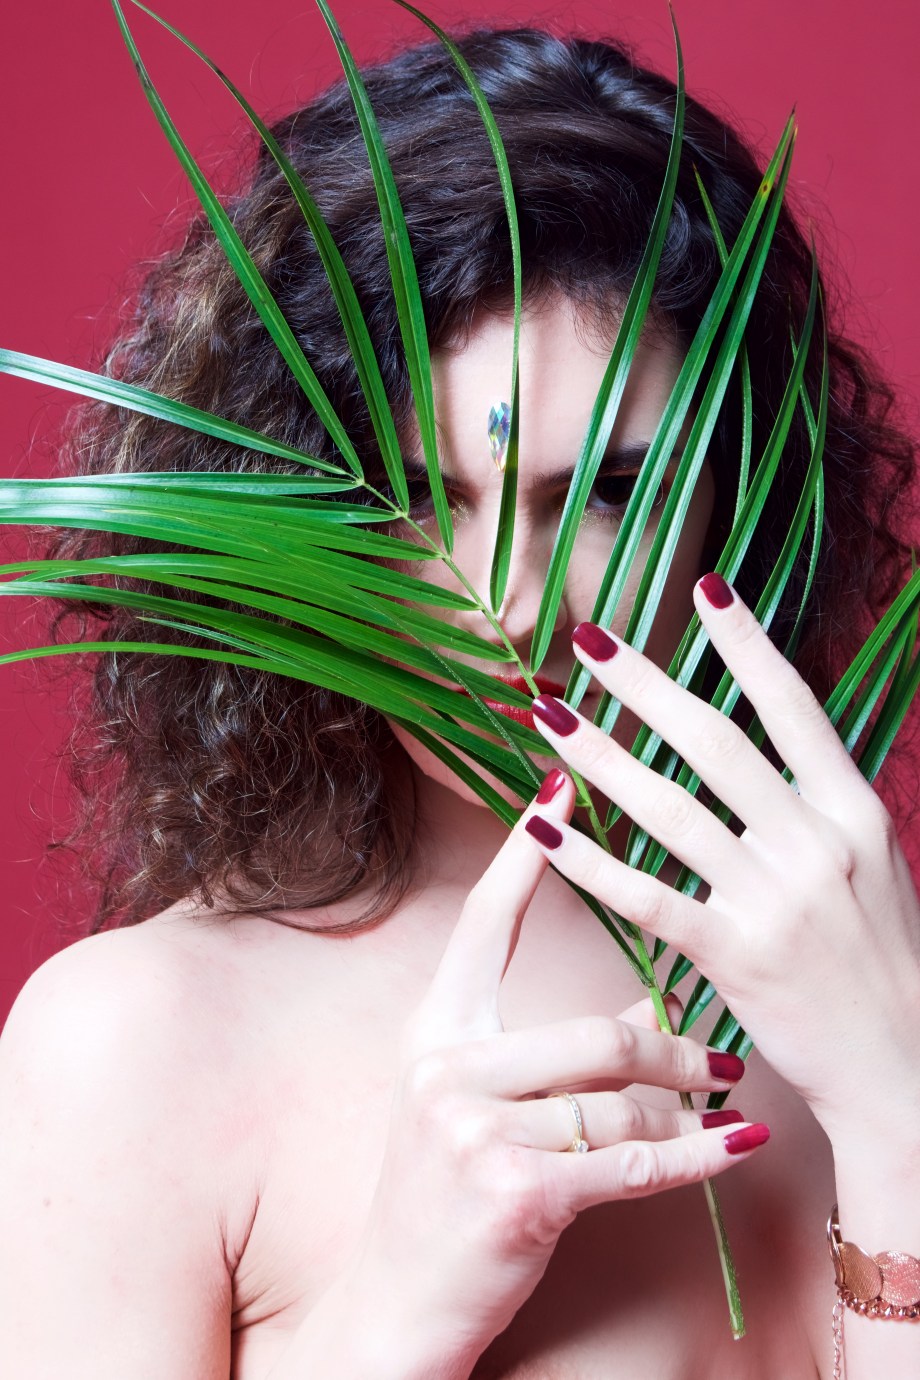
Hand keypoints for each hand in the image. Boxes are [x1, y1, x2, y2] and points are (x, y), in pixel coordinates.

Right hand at [345, 777, 767, 1370]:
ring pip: (622, 1099)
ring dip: (684, 1107)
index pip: (486, 926)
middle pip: (595, 1028)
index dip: (527, 855)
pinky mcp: (516, 1193)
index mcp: (435, 1030)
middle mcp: (447, 1067)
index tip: (561, 787)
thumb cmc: (446, 1191)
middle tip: (720, 1052)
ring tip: (719, 1106)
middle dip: (671, 1047)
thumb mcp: (483, 1106)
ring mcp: (474, 1130)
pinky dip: (697, 1157)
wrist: (397, 1301)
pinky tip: (738, 1144)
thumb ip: (558, 1049)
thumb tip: (656, 1003)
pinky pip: (635, 1162)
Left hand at [524, 573, 919, 1147]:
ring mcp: (777, 900)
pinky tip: (545, 827)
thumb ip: (818, 807)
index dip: (746, 642)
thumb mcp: (874, 866)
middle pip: (715, 742)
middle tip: (589, 639)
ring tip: (547, 715)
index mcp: (856, 810)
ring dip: (600, 757)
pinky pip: (650, 898)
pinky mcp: (738, 957)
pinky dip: (592, 862)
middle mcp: (818, 843)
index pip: (792, 706)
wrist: (904, 1067)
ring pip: (670, 809)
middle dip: (645, 684)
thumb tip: (763, 750)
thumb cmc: (884, 961)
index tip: (704, 587)